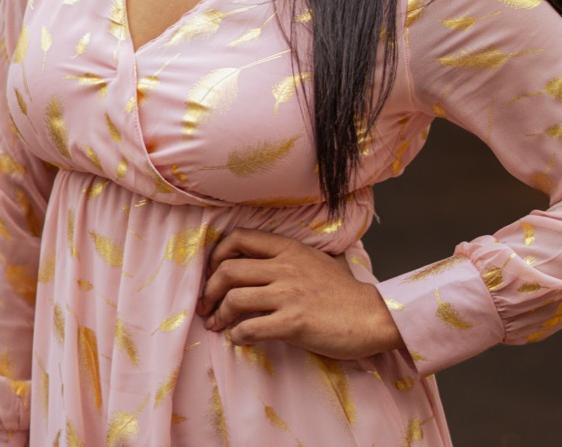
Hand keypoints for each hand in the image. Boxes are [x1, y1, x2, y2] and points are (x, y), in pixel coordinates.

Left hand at [196, 228, 402, 359]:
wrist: (372, 316)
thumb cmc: (343, 292)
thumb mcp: (314, 260)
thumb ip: (286, 257)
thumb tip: (255, 263)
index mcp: (288, 248)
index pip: (239, 238)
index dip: (217, 254)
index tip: (213, 273)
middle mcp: (285, 266)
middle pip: (229, 270)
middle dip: (210, 290)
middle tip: (206, 306)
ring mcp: (289, 294)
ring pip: (235, 298)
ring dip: (220, 315)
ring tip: (218, 325)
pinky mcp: (294, 323)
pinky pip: (251, 328)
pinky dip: (238, 335)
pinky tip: (239, 339)